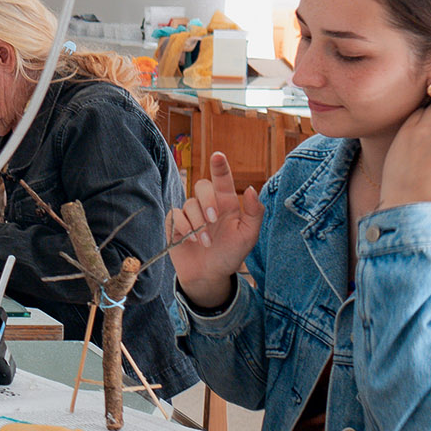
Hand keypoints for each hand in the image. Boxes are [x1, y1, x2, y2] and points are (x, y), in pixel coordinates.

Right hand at [165, 152, 263, 308]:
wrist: (209, 276)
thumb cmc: (230, 255)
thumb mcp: (248, 236)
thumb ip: (255, 213)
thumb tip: (252, 189)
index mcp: (226, 204)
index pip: (222, 180)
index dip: (220, 167)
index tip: (218, 155)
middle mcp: (207, 205)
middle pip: (202, 186)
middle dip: (207, 201)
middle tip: (213, 220)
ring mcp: (190, 214)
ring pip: (189, 203)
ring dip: (198, 224)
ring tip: (206, 242)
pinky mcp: (175, 224)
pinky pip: (175, 215)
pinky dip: (184, 227)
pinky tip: (191, 240)